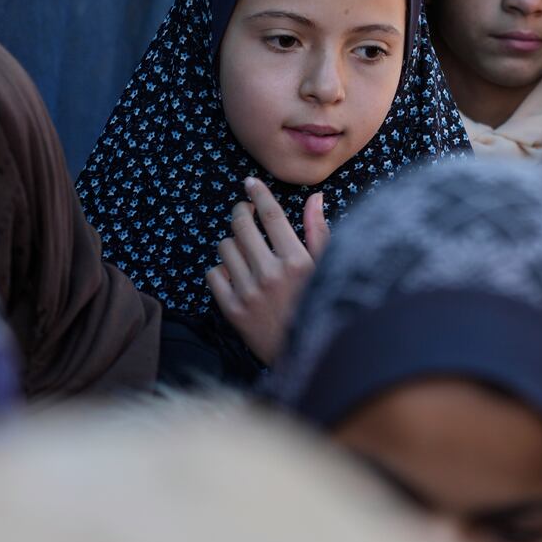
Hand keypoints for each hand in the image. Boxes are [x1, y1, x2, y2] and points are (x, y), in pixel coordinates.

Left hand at [206, 179, 328, 363]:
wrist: (311, 358)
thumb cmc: (322, 307)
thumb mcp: (328, 269)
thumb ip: (319, 231)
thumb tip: (315, 198)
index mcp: (297, 261)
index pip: (271, 214)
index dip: (259, 194)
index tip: (250, 183)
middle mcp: (271, 274)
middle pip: (242, 226)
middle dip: (240, 212)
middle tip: (244, 213)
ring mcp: (249, 294)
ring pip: (225, 248)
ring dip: (232, 242)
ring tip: (244, 248)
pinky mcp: (234, 312)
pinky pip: (214, 276)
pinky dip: (221, 270)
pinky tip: (235, 273)